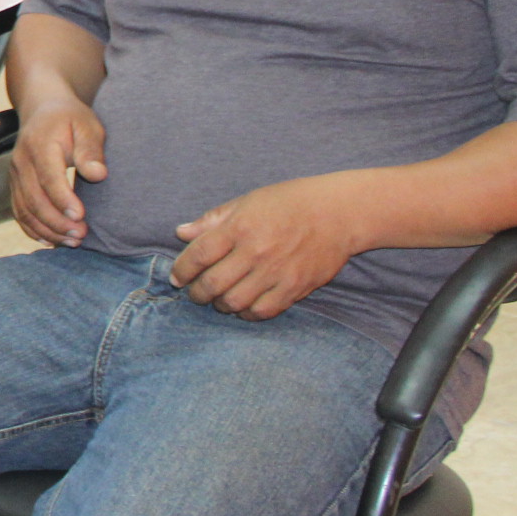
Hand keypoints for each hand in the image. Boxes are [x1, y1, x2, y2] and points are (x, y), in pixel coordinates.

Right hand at [10, 97, 108, 245]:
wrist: (42, 108)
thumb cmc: (70, 119)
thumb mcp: (87, 125)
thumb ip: (91, 150)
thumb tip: (98, 175)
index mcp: (40, 145)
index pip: (48, 178)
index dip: (62, 200)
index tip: (81, 217)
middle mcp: (22, 162)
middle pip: (34, 200)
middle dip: (57, 222)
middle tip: (81, 235)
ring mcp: (15, 175)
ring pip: (24, 210)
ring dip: (47, 230)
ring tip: (72, 241)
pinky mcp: (15, 185)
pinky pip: (19, 212)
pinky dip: (33, 230)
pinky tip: (52, 240)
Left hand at [170, 178, 362, 319]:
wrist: (339, 213)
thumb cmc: (289, 202)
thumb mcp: (247, 202)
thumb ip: (212, 220)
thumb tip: (181, 233)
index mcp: (240, 227)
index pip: (199, 254)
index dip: (182, 269)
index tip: (177, 277)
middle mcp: (256, 251)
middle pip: (213, 283)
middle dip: (197, 293)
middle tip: (195, 293)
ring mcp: (277, 272)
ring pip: (235, 302)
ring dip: (220, 305)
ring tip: (218, 300)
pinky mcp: (295, 288)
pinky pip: (263, 310)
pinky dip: (247, 314)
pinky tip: (243, 307)